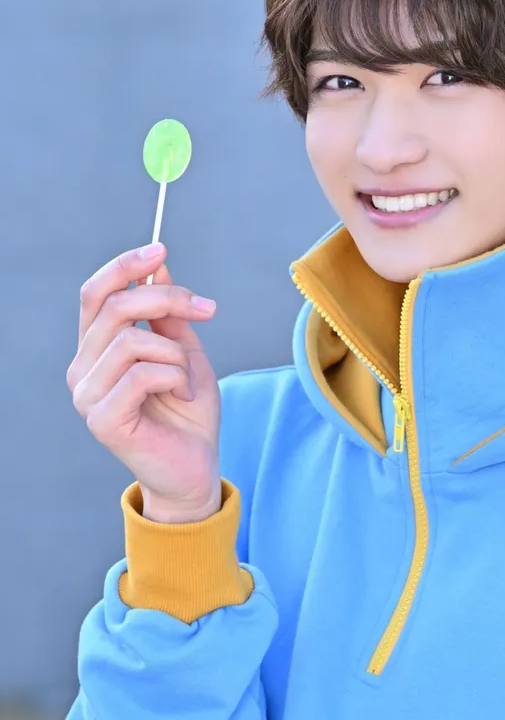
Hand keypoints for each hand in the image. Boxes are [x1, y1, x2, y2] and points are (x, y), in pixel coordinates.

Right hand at [67, 243, 222, 519]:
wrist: (195, 470)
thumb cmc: (189, 415)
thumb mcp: (186, 354)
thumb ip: (168, 315)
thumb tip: (158, 267)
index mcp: (96, 351)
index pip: (96, 295)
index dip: (125, 267)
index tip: (161, 249)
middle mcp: (82, 370)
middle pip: (115, 308)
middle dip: (168, 300)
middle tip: (207, 309)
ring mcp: (87, 396)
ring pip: (132, 341)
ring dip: (176, 353)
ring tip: (189, 379)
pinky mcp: (102, 420)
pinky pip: (141, 374)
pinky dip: (175, 378)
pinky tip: (184, 398)